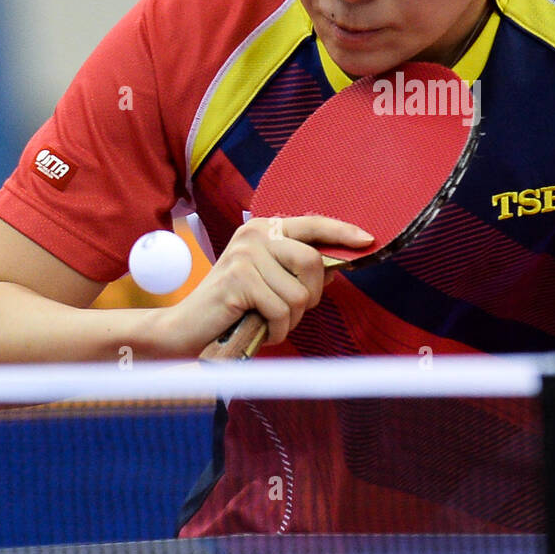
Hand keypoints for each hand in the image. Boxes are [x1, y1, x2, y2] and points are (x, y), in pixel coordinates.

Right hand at [161, 215, 371, 355]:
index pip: (313, 224)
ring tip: (267, 321)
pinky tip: (258, 329)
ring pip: (299, 294)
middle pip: (313, 262)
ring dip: (290, 320)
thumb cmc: (233, 308)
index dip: (342, 233)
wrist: (186, 328)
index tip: (368, 241)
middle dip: (312, 295)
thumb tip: (337, 268)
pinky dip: (276, 329)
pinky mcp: (239, 279)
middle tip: (289, 312)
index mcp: (264, 229)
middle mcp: (254, 234)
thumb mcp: (269, 282)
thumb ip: (297, 270)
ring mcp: (245, 254)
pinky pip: (281, 310)